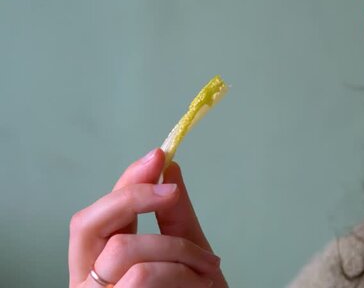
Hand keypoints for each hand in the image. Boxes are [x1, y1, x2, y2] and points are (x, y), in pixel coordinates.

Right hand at [68, 149, 226, 286]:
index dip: (124, 181)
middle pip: (87, 224)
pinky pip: (144, 277)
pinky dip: (183, 273)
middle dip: (132, 199)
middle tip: (170, 193)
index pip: (98, 213)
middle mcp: (88, 281)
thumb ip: (175, 214)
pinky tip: (202, 283)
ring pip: (125, 250)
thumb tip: (168, 168)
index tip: (158, 155)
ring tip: (209, 267)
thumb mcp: (189, 251)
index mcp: (101, 261)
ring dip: (178, 250)